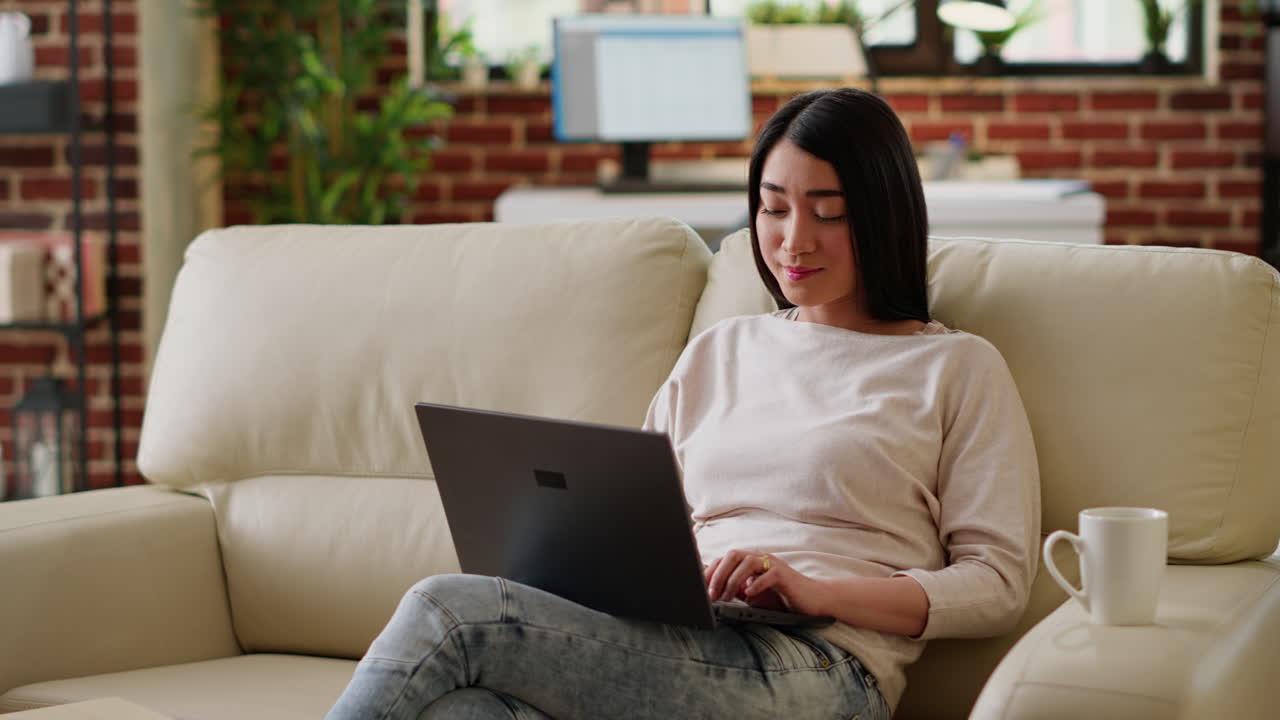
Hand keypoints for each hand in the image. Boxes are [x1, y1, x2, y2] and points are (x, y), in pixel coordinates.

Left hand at [704, 549, 828, 616]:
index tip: (700, 588)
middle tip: (711, 595)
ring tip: (727, 597)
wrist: (811, 599)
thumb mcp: (754, 593)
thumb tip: (714, 593)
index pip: (725, 559)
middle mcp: (760, 558)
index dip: (711, 571)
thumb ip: (737, 590)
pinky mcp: (784, 575)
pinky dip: (756, 584)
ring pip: (747, 562)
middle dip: (718, 575)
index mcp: (750, 561)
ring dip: (733, 581)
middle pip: (733, 556)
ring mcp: (773, 564)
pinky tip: (749, 595)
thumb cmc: (781, 596)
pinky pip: (767, 575)